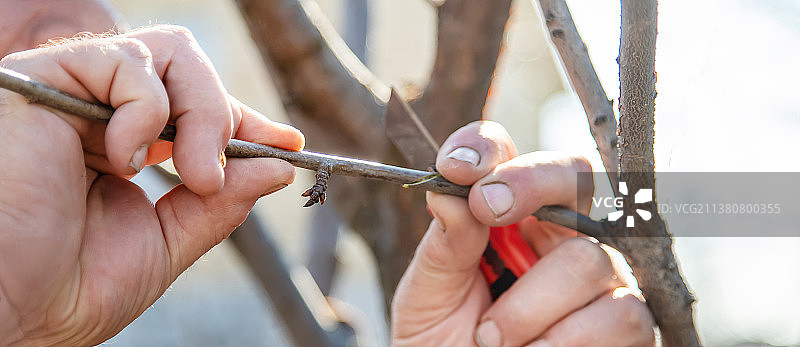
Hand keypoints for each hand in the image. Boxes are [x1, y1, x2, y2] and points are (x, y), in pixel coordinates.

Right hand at [0, 25, 303, 344]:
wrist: (7, 310)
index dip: (243, 120)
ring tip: (191, 174)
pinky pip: (125, 59)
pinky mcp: (44, 80)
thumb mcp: (165, 244)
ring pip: (168, 53)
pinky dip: (146, 110)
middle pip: (188, 68)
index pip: (194, 108)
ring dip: (201, 113)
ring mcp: (73, 93)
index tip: (287, 144)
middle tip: (216, 175)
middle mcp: (97, 112)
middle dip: (224, 116)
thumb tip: (278, 167)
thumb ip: (219, 204)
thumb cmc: (67, 287)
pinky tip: (123, 160)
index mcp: (120, 145)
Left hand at [391, 121, 654, 345]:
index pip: (506, 156)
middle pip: (572, 177)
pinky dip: (563, 341)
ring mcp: (599, 278)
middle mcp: (558, 236)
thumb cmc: (441, 340)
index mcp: (505, 216)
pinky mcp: (627, 326)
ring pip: (587, 259)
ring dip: (528, 307)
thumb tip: (449, 192)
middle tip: (486, 209)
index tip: (456, 168)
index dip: (487, 148)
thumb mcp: (429, 292)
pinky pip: (620, 315)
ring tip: (492, 338)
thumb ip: (445, 244)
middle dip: (529, 184)